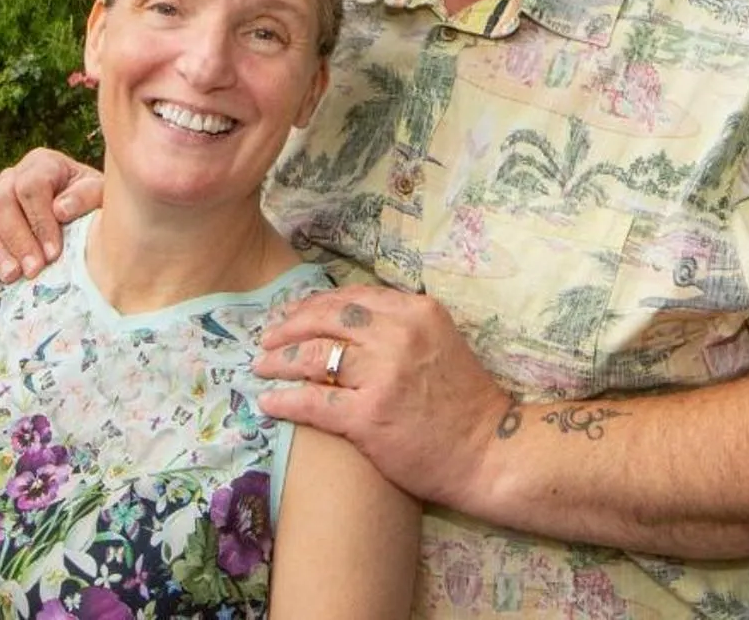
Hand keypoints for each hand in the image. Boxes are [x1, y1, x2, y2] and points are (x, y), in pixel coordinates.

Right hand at [0, 147, 101, 280]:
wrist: (81, 225)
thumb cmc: (92, 210)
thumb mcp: (100, 199)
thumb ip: (86, 197)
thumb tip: (60, 208)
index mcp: (43, 165)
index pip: (32, 186)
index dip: (40, 220)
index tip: (53, 253)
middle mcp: (12, 177)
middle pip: (1, 201)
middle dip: (17, 239)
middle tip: (32, 271)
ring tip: (10, 276)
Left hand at [256, 287, 512, 513]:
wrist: (488, 451)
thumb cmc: (465, 401)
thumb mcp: (440, 341)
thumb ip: (401, 325)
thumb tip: (350, 319)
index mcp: (417, 311)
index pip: (352, 298)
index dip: (315, 305)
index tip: (294, 314)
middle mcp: (399, 334)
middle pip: (328, 319)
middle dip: (290, 326)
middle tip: (268, 337)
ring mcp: (383, 374)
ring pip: (314, 356)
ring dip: (279, 360)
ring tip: (260, 365)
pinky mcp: (369, 415)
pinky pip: (313, 402)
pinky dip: (285, 400)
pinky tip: (268, 402)